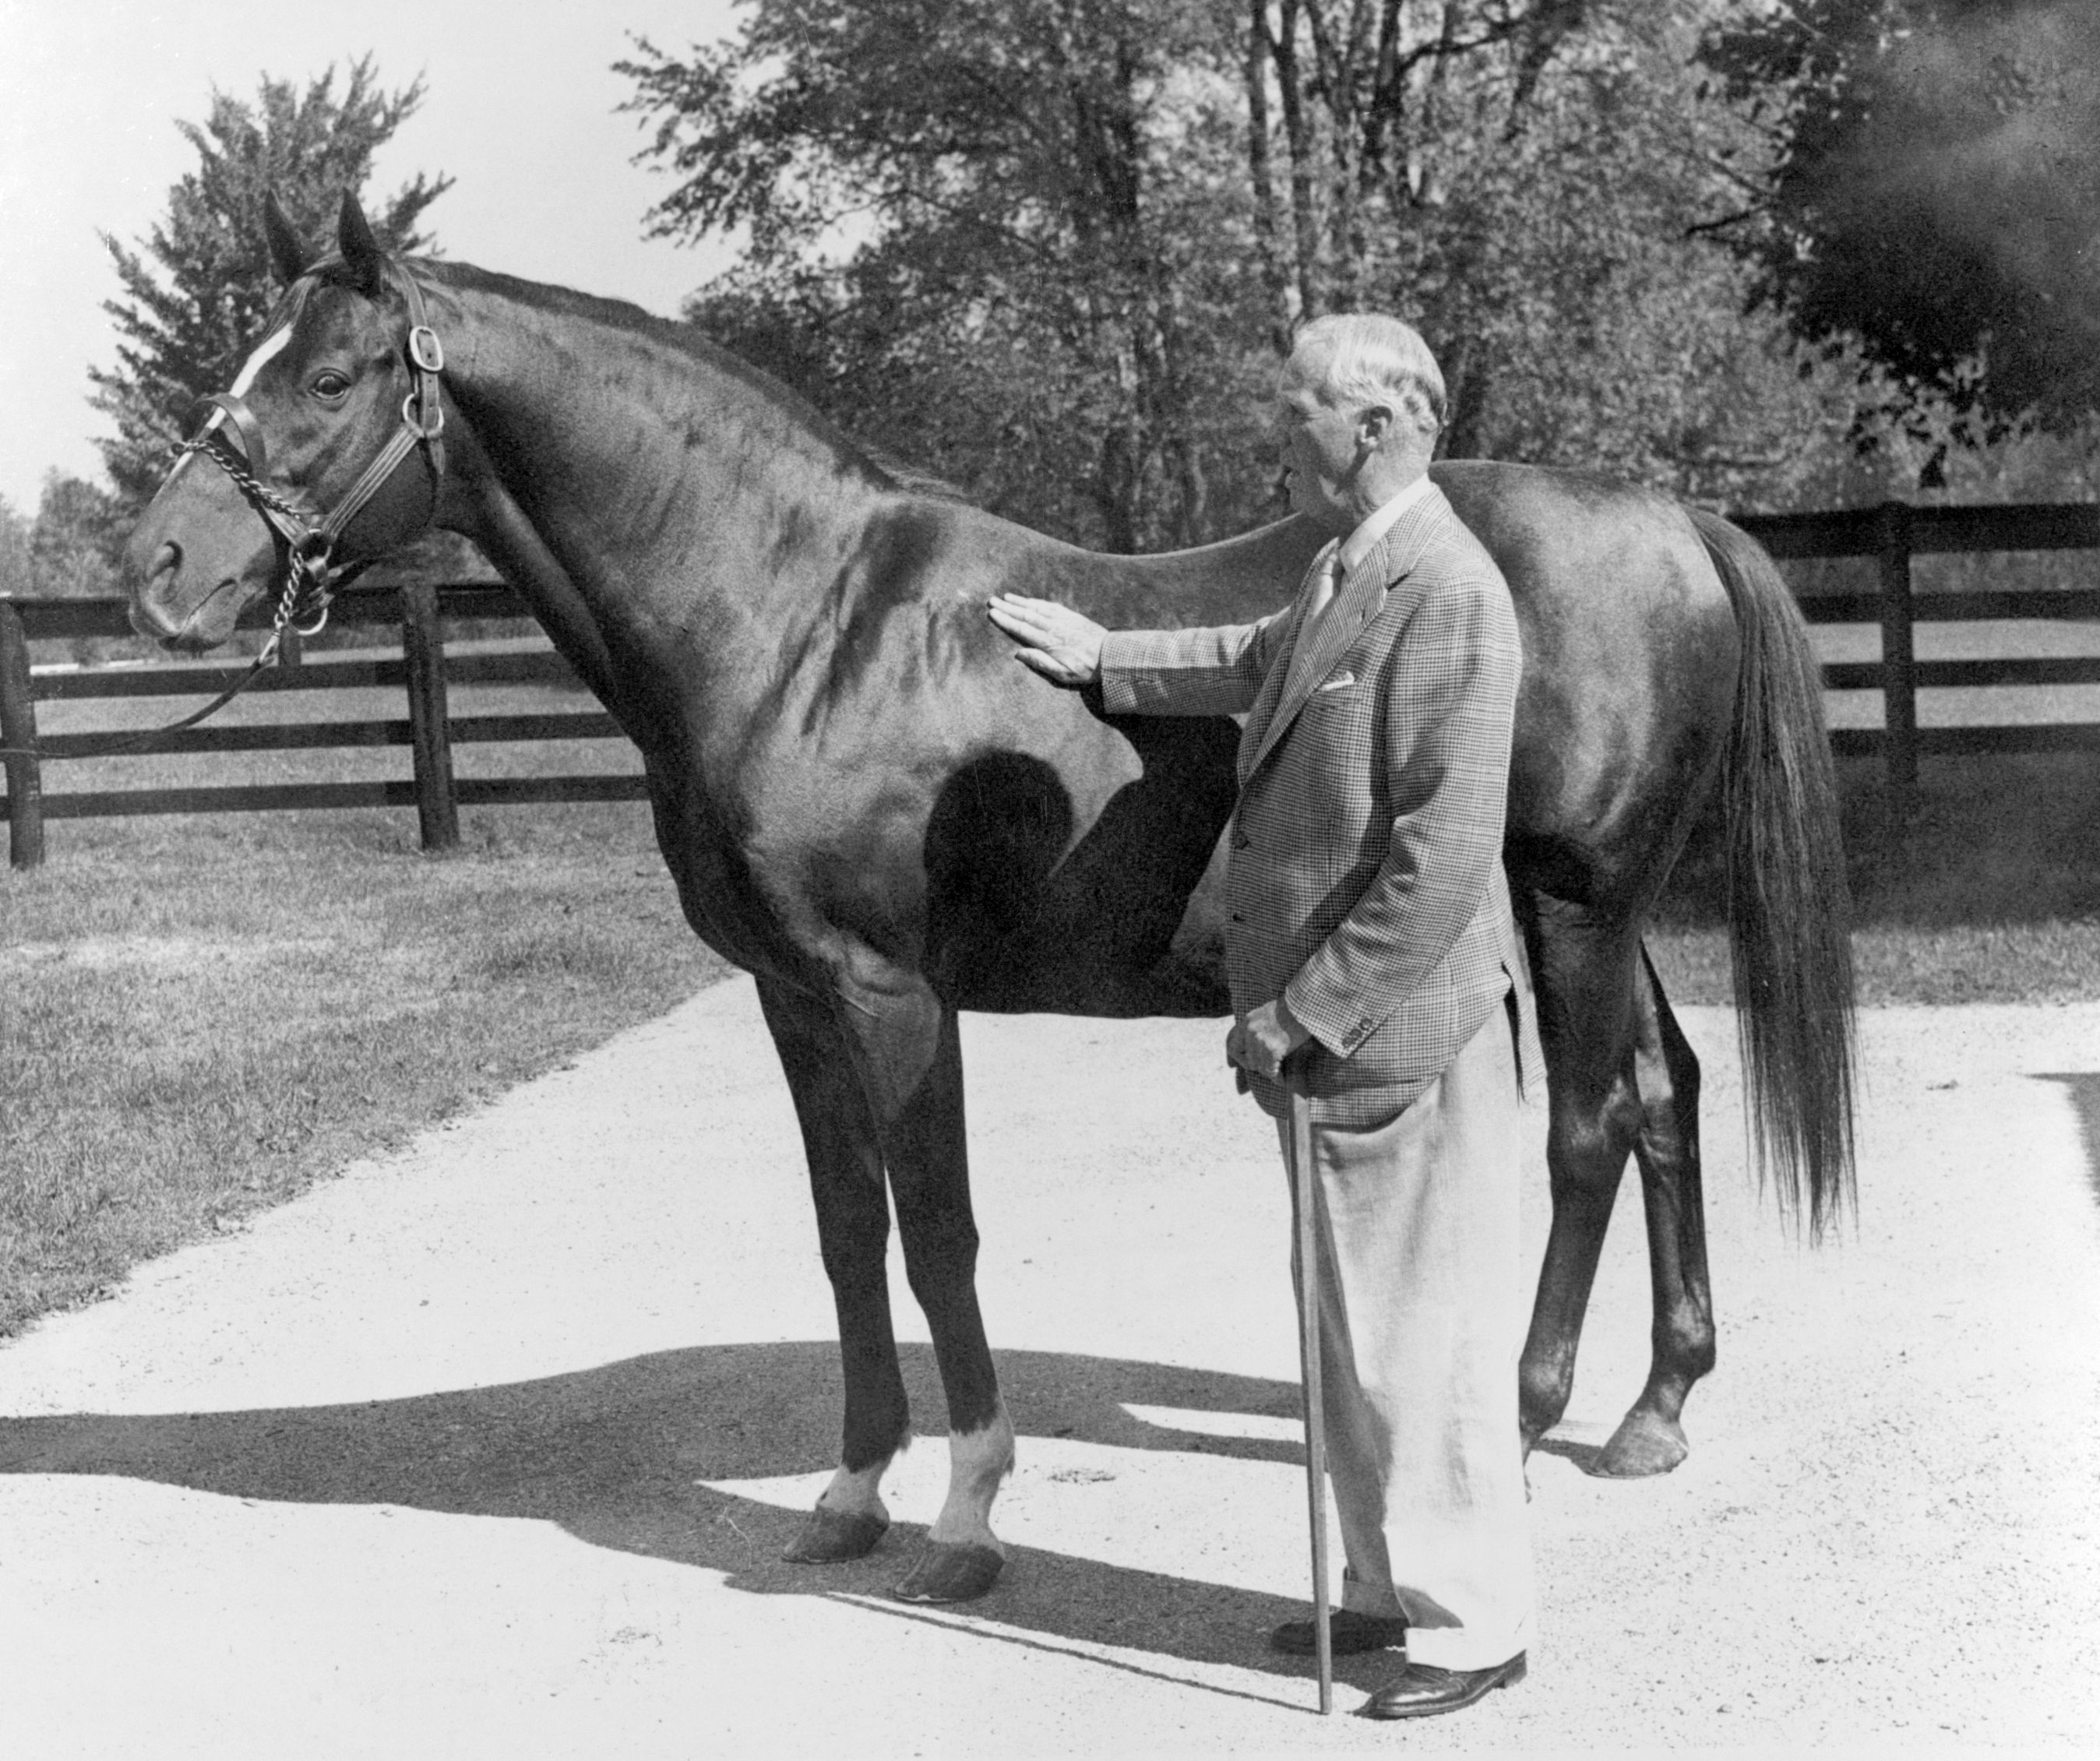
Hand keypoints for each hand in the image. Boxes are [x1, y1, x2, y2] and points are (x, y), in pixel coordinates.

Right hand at [985, 593, 1105, 686]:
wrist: (1112, 655)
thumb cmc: (1086, 669)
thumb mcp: (1062, 673)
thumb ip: (1040, 662)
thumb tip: (1019, 653)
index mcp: (1048, 642)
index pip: (1022, 629)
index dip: (1006, 620)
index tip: (992, 613)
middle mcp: (1053, 627)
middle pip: (1026, 615)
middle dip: (1007, 607)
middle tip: (991, 601)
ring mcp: (1063, 619)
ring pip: (1037, 607)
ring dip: (1020, 602)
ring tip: (1006, 597)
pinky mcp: (1072, 616)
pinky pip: (1051, 606)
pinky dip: (1038, 601)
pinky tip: (1030, 600)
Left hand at [1226, 998, 1311, 1083]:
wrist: (1307, 1004)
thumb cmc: (1293, 1009)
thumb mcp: (1269, 1013)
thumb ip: (1258, 1027)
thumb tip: (1254, 1044)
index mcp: (1248, 1021)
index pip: (1233, 1046)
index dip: (1238, 1059)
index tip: (1242, 1065)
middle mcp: (1250, 1031)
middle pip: (1247, 1060)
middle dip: (1258, 1067)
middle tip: (1269, 1068)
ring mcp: (1260, 1040)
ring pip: (1260, 1067)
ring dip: (1270, 1072)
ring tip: (1279, 1073)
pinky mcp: (1273, 1049)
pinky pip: (1270, 1071)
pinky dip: (1277, 1077)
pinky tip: (1283, 1079)